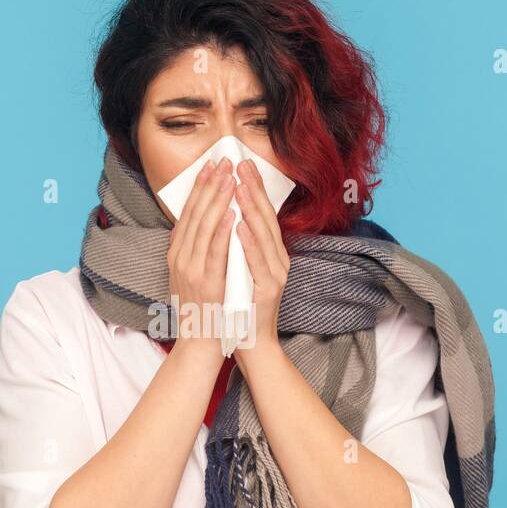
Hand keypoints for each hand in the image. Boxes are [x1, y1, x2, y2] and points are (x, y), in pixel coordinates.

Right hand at [165, 156, 234, 355]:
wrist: (199, 343)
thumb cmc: (202, 309)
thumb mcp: (190, 275)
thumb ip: (193, 250)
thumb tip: (198, 224)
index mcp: (176, 254)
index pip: (187, 213)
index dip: (199, 187)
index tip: (210, 165)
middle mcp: (179, 258)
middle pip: (194, 213)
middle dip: (210, 185)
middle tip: (223, 161)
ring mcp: (191, 270)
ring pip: (204, 227)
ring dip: (218, 200)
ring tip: (230, 178)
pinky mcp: (206, 282)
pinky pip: (215, 251)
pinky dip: (223, 230)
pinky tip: (232, 213)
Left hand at [233, 157, 289, 364]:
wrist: (251, 343)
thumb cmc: (241, 307)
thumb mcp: (242, 270)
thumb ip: (239, 246)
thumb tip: (229, 216)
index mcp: (270, 254)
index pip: (262, 214)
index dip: (253, 188)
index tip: (241, 165)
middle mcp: (277, 260)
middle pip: (265, 218)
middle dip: (252, 189)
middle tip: (241, 164)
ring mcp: (274, 275)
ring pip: (263, 235)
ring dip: (250, 208)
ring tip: (238, 185)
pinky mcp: (268, 290)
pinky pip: (256, 262)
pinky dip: (248, 241)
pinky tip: (239, 224)